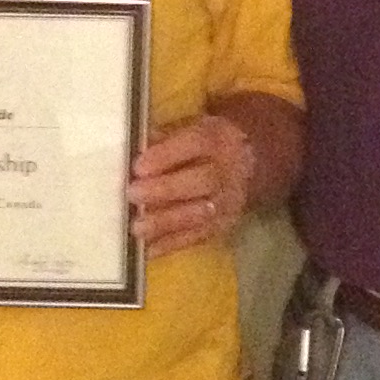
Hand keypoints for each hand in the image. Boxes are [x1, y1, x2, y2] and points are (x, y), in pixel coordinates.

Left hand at [126, 113, 255, 259]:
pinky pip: (197, 237)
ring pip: (200, 214)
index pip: (196, 143)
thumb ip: (163, 138)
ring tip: (137, 227)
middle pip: (202, 181)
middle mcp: (227, 171)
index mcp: (218, 139)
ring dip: (166, 222)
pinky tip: (148, 249)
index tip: (138, 167)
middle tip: (133, 195)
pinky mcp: (223, 227)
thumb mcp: (189, 129)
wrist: (246, 167)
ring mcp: (228, 203)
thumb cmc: (205, 147)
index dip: (167, 156)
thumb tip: (133, 149)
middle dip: (165, 189)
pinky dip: (171, 244)